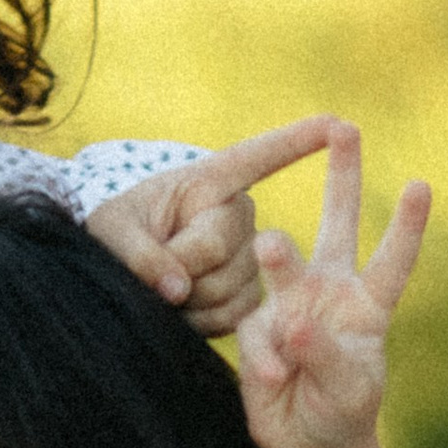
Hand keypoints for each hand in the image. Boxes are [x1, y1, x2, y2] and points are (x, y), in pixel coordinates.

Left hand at [84, 118, 341, 333]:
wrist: (118, 276)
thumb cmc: (110, 238)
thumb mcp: (110, 235)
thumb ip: (138, 255)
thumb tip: (176, 288)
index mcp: (210, 182)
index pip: (258, 157)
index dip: (298, 140)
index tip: (338, 123)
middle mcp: (239, 216)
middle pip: (220, 247)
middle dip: (178, 269)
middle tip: (151, 274)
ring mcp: (249, 258)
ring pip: (229, 288)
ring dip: (188, 302)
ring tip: (164, 294)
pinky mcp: (249, 296)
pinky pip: (237, 315)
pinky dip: (203, 323)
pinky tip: (184, 315)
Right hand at [234, 124, 429, 447]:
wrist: (306, 442)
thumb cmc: (342, 411)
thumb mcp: (349, 390)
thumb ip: (326, 355)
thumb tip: (294, 324)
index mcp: (368, 304)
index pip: (392, 261)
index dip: (406, 226)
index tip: (421, 185)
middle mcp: (330, 291)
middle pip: (338, 224)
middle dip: (341, 177)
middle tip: (344, 129)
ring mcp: (290, 305)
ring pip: (280, 261)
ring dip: (278, 254)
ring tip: (270, 249)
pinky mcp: (256, 327)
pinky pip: (255, 330)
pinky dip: (264, 354)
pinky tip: (274, 378)